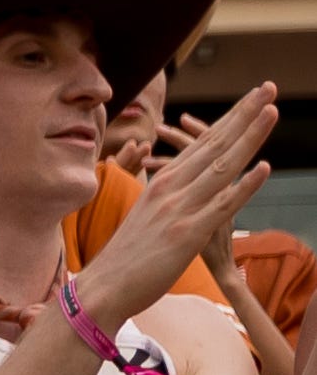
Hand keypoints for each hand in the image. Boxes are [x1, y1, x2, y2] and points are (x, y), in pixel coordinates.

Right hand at [81, 83, 279, 326]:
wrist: (103, 287)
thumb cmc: (126, 255)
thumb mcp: (147, 215)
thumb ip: (169, 197)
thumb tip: (183, 187)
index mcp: (162, 182)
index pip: (203, 143)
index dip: (231, 118)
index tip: (252, 99)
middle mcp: (171, 188)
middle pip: (215, 144)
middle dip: (244, 113)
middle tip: (268, 87)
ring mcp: (179, 209)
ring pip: (222, 166)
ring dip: (250, 136)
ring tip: (271, 111)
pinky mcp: (188, 234)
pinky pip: (222, 205)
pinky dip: (245, 185)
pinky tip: (264, 166)